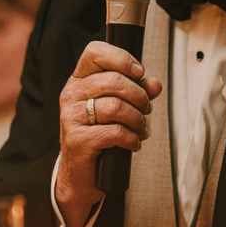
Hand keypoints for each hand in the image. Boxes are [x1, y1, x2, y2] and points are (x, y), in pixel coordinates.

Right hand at [56, 41, 162, 226]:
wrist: (80, 173)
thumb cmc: (97, 136)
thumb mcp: (116, 109)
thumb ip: (136, 92)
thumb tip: (155, 84)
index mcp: (79, 81)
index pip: (94, 53)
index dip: (122, 58)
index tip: (139, 73)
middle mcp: (71, 94)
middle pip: (114, 80)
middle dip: (139, 96)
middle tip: (146, 109)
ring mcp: (72, 117)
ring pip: (117, 107)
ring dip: (138, 119)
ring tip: (141, 129)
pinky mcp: (78, 139)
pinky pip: (115, 132)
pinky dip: (132, 138)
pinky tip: (133, 142)